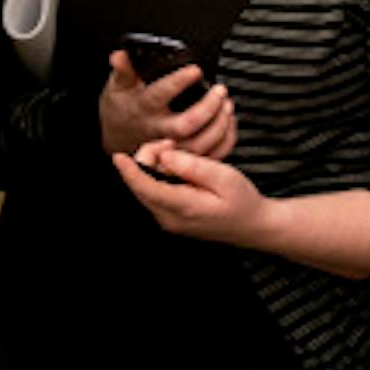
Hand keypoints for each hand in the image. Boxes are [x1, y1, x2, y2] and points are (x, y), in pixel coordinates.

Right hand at [98, 50, 235, 158]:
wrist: (118, 137)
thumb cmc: (122, 108)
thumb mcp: (118, 86)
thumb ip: (123, 70)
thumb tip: (120, 54)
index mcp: (144, 108)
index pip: (160, 95)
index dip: (179, 82)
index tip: (196, 70)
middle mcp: (158, 130)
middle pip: (185, 125)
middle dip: (208, 108)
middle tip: (220, 90)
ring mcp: (172, 146)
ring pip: (200, 144)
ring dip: (219, 125)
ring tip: (227, 104)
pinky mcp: (184, 156)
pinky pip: (210, 155)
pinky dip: (225, 141)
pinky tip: (229, 123)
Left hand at [112, 141, 273, 247]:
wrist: (252, 226)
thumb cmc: (242, 200)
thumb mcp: (225, 177)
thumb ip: (194, 166)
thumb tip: (165, 155)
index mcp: (183, 208)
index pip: (147, 188)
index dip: (130, 171)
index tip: (117, 156)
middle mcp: (169, 218)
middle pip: (141, 186)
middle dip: (147, 159)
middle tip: (172, 144)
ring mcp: (167, 219)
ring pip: (145, 188)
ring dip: (154, 166)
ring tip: (181, 154)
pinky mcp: (168, 216)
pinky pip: (154, 192)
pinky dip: (160, 175)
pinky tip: (179, 167)